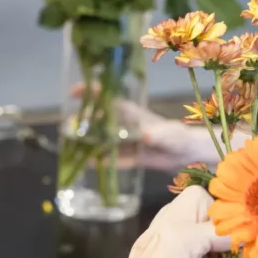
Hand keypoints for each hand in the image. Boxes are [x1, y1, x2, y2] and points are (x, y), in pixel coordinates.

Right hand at [70, 88, 219, 170]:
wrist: (189, 154)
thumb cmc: (180, 137)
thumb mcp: (170, 134)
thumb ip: (158, 134)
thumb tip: (144, 135)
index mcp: (134, 115)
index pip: (110, 100)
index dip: (93, 94)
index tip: (75, 91)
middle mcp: (127, 127)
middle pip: (102, 121)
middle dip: (85, 121)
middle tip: (68, 126)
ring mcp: (128, 142)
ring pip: (104, 142)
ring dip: (90, 144)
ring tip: (73, 147)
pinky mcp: (131, 157)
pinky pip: (113, 160)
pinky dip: (102, 163)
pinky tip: (89, 166)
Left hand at [81, 186, 257, 257]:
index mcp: (176, 238)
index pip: (231, 228)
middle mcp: (158, 232)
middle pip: (201, 201)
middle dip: (229, 219)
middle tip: (247, 248)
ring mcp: (148, 244)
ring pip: (184, 215)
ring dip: (210, 230)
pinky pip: (172, 234)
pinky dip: (193, 243)